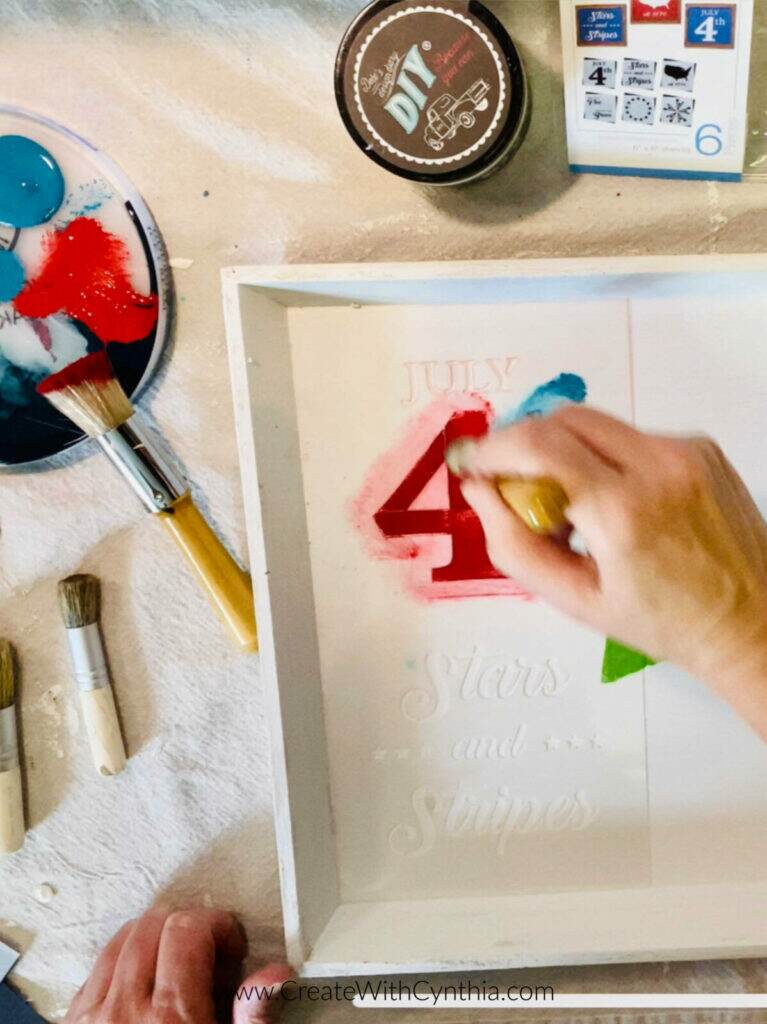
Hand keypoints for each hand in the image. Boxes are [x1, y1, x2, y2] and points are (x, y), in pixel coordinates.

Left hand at [65, 908, 292, 1022]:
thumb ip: (252, 1020)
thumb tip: (274, 976)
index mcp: (171, 1016)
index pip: (188, 928)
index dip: (218, 926)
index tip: (232, 948)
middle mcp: (126, 1009)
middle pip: (154, 924)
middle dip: (188, 928)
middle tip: (210, 955)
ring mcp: (92, 1017)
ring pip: (120, 940)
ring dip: (153, 940)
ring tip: (177, 967)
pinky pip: (95, 971)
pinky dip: (121, 965)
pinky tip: (143, 988)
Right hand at [459, 406, 766, 736]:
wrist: (752, 621)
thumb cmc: (663, 623)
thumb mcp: (574, 601)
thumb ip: (513, 544)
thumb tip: (478, 491)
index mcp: (623, 512)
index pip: (538, 445)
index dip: (492, 447)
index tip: (470, 461)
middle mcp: (658, 467)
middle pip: (562, 418)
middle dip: (522, 442)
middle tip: (509, 482)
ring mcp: (685, 451)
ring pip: (594, 424)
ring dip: (563, 451)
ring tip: (568, 505)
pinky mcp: (700, 446)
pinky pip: (629, 435)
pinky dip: (603, 458)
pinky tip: (611, 502)